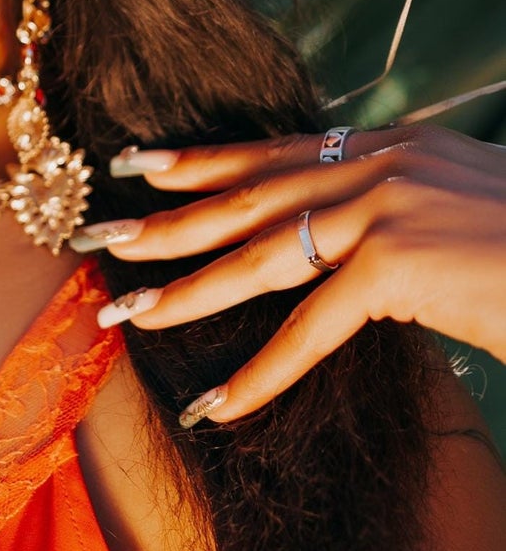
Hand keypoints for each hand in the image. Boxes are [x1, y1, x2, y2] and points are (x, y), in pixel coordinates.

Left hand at [68, 124, 505, 426]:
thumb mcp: (455, 205)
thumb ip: (394, 207)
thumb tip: (339, 235)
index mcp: (387, 145)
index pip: (272, 152)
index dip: (198, 161)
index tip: (134, 166)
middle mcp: (377, 164)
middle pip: (245, 197)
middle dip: (162, 222)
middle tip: (95, 240)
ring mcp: (385, 210)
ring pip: (257, 257)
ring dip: (184, 290)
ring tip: (124, 314)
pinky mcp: (397, 266)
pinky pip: (309, 329)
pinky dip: (262, 373)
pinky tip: (219, 406)